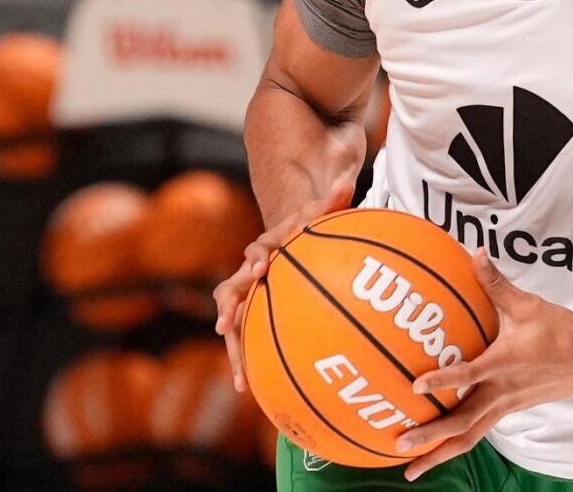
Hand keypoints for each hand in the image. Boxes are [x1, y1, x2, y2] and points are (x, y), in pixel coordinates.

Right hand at [213, 179, 354, 392]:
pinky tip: (248, 392)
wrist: (286, 245)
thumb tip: (348, 181)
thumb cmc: (304, 231)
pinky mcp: (250, 321)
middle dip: (227, 308)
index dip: (255, 258)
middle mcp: (247, 277)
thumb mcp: (319, 215)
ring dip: (233, 349)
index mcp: (263, 251)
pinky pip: (244, 342)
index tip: (260, 265)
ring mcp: (246, 301)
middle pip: (230, 293)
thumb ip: (332, 199)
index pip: (255, 251)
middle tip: (224, 324)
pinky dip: (244, 364)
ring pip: (232, 325)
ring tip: (239, 378)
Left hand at [394, 249, 572, 481]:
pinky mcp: (508, 411)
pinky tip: (437, 446)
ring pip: (469, 437)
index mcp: (503, 365)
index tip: (415, 386)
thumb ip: (495, 283)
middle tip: (399, 444)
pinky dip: (456, 442)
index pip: (469, 375)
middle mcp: (501, 393)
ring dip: (439, 453)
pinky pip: (478, 431)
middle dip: (430, 438)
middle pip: (462, 425)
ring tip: (411, 468)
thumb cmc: (561, 332)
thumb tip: (474, 253)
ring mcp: (505, 407)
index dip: (443, 380)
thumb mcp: (527, 305)